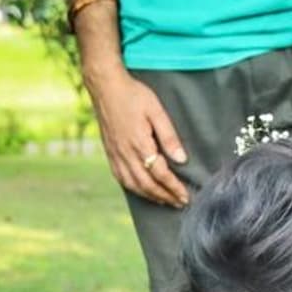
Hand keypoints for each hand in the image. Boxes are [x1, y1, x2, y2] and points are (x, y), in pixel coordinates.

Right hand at [83, 65, 188, 206]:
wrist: (106, 89)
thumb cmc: (133, 96)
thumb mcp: (156, 111)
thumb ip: (169, 136)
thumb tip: (181, 159)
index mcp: (139, 144)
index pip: (160, 173)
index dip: (174, 187)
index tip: (185, 195)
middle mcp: (126, 155)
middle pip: (148, 185)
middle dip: (165, 196)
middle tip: (180, 202)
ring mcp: (116, 157)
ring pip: (135, 186)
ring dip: (151, 196)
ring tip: (165, 201)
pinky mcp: (111, 156)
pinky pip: (123, 180)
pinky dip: (136, 190)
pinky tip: (144, 192)